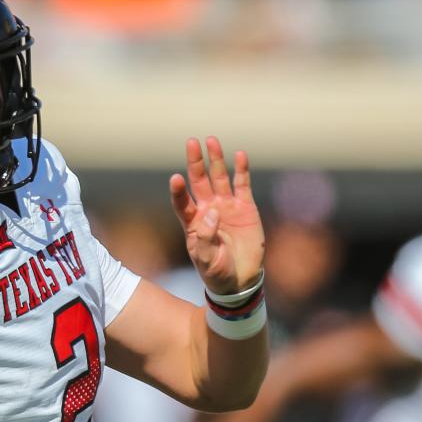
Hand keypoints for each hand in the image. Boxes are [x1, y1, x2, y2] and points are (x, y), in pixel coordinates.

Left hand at [169, 136, 263, 293]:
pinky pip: (242, 185)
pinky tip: (239, 155)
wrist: (240, 280)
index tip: (175, 179)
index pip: (182, 202)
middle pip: (199, 181)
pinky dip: (241, 170)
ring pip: (219, 177)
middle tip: (192, 142)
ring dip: (215, 160)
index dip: (178, 191)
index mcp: (193, 223)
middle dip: (195, 162)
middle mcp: (208, 209)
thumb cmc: (217, 272)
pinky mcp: (246, 208)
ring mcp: (227, 206)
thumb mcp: (205, 261)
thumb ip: (205, 238)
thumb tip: (212, 212)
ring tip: (211, 141)